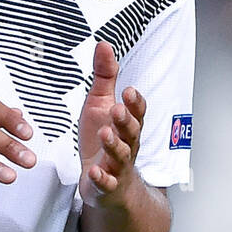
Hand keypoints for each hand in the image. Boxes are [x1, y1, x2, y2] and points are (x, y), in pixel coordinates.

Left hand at [78, 41, 146, 207]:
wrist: (107, 186)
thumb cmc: (103, 141)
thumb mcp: (100, 105)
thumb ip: (104, 77)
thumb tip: (104, 45)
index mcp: (127, 125)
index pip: (137, 112)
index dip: (135, 103)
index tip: (129, 90)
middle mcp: (127, 145)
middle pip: (132, 132)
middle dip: (126, 120)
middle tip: (118, 109)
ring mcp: (118, 166)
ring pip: (120, 155)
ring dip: (114, 145)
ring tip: (105, 134)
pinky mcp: (107, 186)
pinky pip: (106, 182)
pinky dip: (101, 178)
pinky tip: (93, 171)